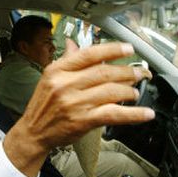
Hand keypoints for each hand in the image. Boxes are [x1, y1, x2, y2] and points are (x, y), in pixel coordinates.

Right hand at [4, 39, 153, 176]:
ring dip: (130, 91)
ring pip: (111, 91)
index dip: (112, 49)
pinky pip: (113, 114)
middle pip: (104, 72)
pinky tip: (144, 113)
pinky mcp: (82, 120)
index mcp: (57, 71)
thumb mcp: (49, 79)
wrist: (33, 131)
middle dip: (127, 71)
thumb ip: (66, 61)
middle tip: (138, 73)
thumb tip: (75, 45)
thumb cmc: (42, 106)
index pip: (88, 54)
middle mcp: (65, 85)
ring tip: (135, 91)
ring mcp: (74, 103)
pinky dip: (132, 114)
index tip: (127, 49)